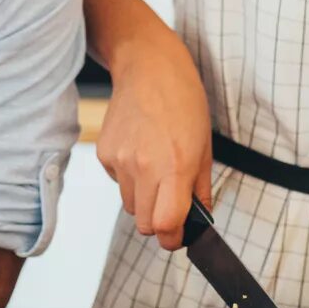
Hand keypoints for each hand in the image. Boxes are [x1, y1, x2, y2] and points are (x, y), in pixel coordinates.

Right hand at [95, 23, 213, 249]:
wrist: (149, 69)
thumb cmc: (184, 104)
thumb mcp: (205, 148)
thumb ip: (201, 190)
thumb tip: (199, 222)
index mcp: (174, 167)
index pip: (165, 226)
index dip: (173, 238)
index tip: (179, 235)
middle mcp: (144, 167)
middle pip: (144, 224)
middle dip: (159, 221)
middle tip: (171, 203)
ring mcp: (120, 160)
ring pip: (130, 205)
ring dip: (144, 198)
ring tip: (156, 167)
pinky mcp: (104, 153)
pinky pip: (118, 183)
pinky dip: (129, 178)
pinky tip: (140, 151)